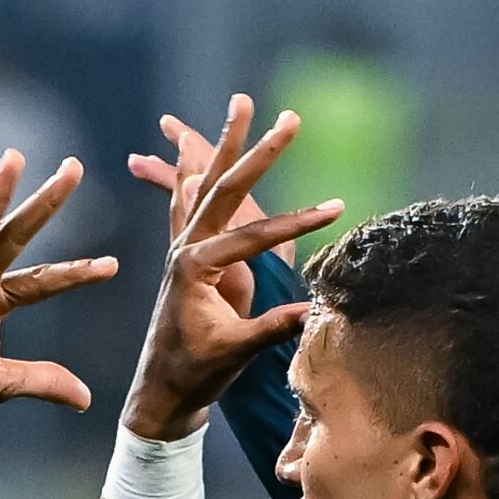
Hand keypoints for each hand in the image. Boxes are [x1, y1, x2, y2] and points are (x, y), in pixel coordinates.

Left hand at [118, 97, 340, 437]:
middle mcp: (185, 249)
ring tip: (242, 104)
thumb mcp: (235, 353)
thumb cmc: (195, 375)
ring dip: (226, 145)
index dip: (298, 222)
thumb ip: (271, 328)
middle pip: (226, 188)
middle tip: (289, 117)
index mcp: (194, 267)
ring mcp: (182, 250)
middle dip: (259, 150)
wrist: (160, 393)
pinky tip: (190, 156)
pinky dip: (192, 176)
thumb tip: (315, 311)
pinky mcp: (184, 259)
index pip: (254, 236)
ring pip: (207, 185)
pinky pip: (188, 205)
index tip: (337, 207)